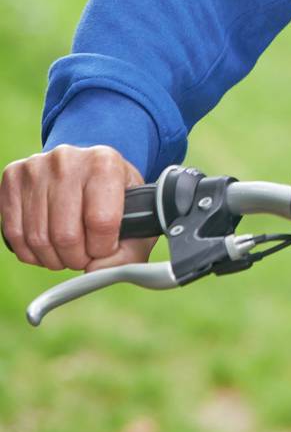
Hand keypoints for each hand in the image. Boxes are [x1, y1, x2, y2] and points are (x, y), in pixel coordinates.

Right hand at [0, 146, 156, 271]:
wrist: (85, 168)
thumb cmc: (113, 196)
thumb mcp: (137, 217)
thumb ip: (129, 252)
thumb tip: (95, 271)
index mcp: (105, 163)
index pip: (101, 222)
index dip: (102, 249)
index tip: (104, 248)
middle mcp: (68, 160)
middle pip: (66, 235)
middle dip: (77, 258)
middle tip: (84, 254)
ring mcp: (36, 167)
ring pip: (38, 239)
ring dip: (54, 258)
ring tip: (67, 250)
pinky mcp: (12, 178)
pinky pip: (15, 234)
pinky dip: (31, 252)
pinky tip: (47, 245)